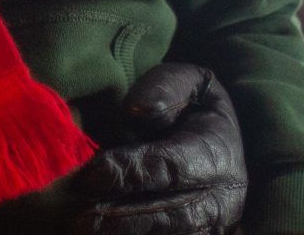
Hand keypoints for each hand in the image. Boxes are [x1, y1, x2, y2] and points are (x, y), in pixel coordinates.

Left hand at [68, 63, 247, 234]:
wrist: (223, 144)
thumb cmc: (195, 109)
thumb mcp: (192, 83)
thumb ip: (166, 87)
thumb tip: (135, 110)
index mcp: (219, 153)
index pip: (172, 166)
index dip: (132, 172)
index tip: (93, 175)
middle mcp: (222, 200)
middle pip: (171, 215)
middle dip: (123, 217)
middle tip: (81, 220)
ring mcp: (212, 228)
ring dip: (127, 234)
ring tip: (86, 230)